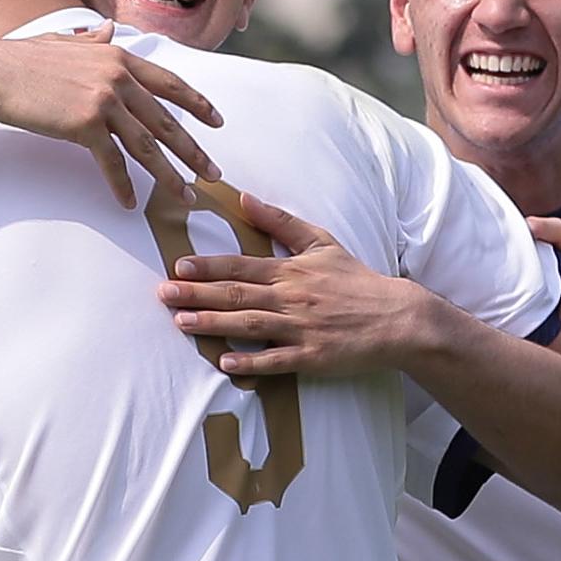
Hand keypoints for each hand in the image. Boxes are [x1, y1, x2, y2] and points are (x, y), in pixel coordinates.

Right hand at [0, 24, 223, 206]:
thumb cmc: (20, 59)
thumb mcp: (64, 42)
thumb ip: (91, 40)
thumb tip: (107, 29)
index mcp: (117, 56)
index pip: (170, 83)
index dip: (198, 103)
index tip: (218, 121)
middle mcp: (118, 76)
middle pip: (166, 121)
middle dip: (194, 151)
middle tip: (213, 173)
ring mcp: (104, 100)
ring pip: (147, 147)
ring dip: (170, 176)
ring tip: (187, 198)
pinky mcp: (84, 125)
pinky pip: (112, 162)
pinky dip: (122, 185)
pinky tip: (130, 203)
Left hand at [158, 190, 442, 377]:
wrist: (397, 317)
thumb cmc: (356, 280)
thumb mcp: (321, 242)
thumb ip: (281, 221)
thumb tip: (244, 198)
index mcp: (291, 270)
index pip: (241, 266)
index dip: (208, 267)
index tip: (178, 266)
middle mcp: (291, 297)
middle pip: (237, 294)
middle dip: (197, 294)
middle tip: (163, 294)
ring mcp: (301, 328)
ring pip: (250, 325)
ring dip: (213, 324)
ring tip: (181, 324)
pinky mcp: (312, 357)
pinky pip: (276, 360)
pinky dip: (250, 362)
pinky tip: (225, 363)